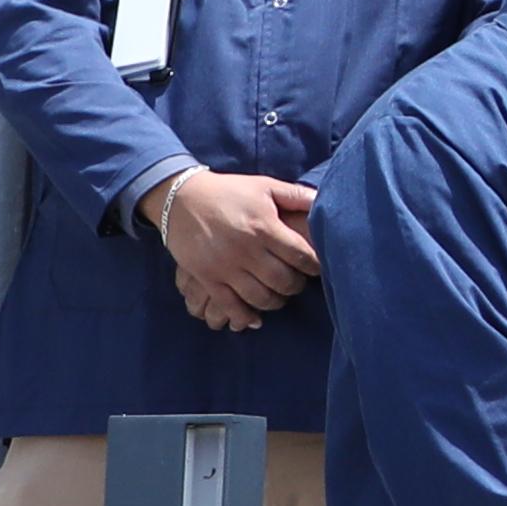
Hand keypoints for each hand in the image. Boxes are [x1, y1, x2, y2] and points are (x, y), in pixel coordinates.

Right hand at [145, 170, 322, 333]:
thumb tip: (325, 201)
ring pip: (260, 297)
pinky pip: (229, 306)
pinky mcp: (207, 278)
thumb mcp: (265, 186)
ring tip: (280, 295)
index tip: (317, 267)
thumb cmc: (229, 191)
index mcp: (264, 227)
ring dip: (276, 302)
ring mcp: (225, 267)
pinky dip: (245, 317)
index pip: (301, 256)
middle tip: (298, 282)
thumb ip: (297, 195)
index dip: (315, 265)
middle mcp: (246, 250)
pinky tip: (255, 319)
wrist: (181, 198)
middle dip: (296, 286)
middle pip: (283, 280)